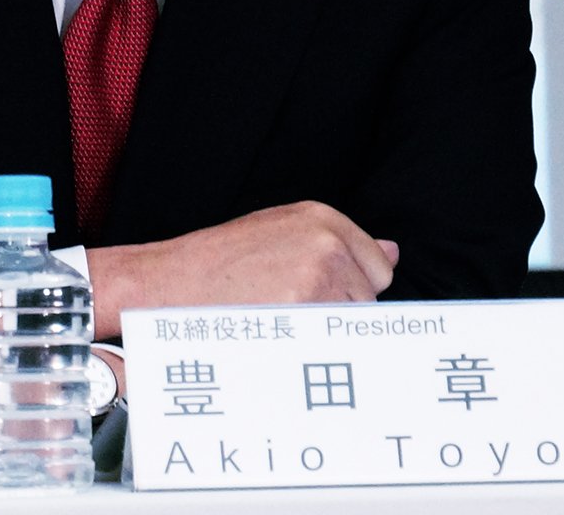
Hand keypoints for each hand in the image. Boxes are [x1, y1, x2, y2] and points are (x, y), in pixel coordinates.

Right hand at [86, 201, 397, 338]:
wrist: (170, 283)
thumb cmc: (220, 262)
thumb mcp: (279, 230)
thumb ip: (338, 241)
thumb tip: (393, 252)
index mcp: (322, 218)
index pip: (377, 266)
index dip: (350, 287)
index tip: (316, 292)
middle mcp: (327, 242)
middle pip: (369, 297)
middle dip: (338, 310)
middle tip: (288, 306)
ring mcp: (319, 276)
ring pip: (353, 323)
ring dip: (326, 331)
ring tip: (279, 318)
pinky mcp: (306, 309)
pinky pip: (335, 341)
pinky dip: (314, 347)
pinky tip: (279, 333)